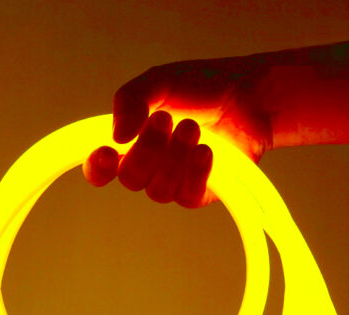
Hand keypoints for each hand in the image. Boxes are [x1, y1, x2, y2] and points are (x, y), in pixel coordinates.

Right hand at [83, 57, 273, 207]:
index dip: (98, 168)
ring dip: (174, 158)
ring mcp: (174, 182)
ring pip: (158, 192)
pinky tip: (206, 151)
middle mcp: (149, 166)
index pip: (101, 169)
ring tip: (193, 128)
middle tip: (165, 119)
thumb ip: (130, 101)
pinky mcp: (199, 193)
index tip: (109, 152)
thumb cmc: (203, 87)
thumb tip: (116, 135)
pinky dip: (195, 173)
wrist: (250, 96)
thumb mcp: (159, 82)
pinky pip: (186, 197)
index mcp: (130, 142)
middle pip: (131, 179)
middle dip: (147, 150)